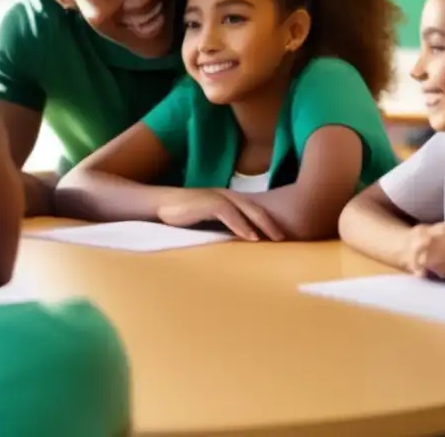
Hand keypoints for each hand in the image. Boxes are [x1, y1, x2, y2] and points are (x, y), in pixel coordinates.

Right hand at [157, 188, 284, 241]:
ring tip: (275, 239)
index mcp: (228, 201)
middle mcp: (227, 196)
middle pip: (257, 210)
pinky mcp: (207, 201)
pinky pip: (229, 213)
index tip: (282, 239)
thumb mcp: (206, 223)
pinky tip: (251, 237)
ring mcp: (217, 197)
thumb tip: (236, 248)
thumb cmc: (181, 217)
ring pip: (247, 209)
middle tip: (287, 240)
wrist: (158, 205)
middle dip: (273, 224)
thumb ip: (221, 230)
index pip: (255, 211)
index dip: (269, 224)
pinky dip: (241, 224)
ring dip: (263, 224)